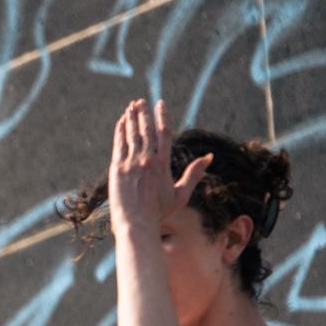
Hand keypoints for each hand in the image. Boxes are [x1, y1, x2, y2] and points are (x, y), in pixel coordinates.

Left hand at [108, 99, 208, 238]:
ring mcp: (130, 164)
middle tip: (141, 101)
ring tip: (131, 107)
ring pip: (131, 135)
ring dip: (131, 119)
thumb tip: (209, 157)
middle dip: (143, 114)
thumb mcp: (181, 194)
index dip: (162, 116)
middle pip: (146, 130)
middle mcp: (147, 160)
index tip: (160, 104)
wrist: (136, 223)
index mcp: (163, 163)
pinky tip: (121, 123)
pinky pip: (119, 145)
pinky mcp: (116, 169)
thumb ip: (194, 174)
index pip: (164, 133)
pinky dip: (120, 132)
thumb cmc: (159, 212)